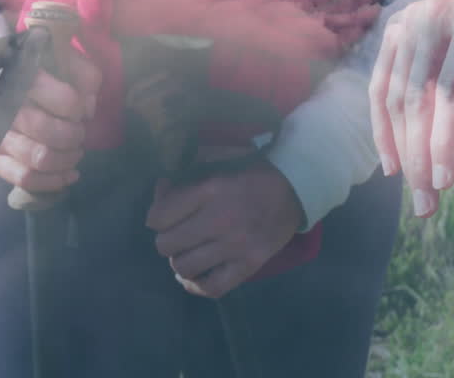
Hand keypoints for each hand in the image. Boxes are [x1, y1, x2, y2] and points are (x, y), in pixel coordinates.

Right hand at [0, 51, 100, 192]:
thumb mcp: (60, 56)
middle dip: (74, 136)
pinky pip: (22, 178)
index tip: (79, 108)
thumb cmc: (30, 65)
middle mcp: (1, 106)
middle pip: (50, 133)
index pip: (65, 101)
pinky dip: (51, 182)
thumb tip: (88, 110)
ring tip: (76, 151)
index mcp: (19, 75)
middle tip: (79, 132)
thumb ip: (83, 75)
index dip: (79, 109)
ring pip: (38, 159)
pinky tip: (69, 176)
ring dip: (66, 160)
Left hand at [146, 150, 303, 299]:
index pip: (158, 217)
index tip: (166, 212)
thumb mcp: (219, 165)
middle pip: (166, 245)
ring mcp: (236, 246)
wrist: (297, 188)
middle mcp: (220, 219)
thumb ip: (187, 179)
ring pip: (183, 268)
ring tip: (190, 252)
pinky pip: (211, 288)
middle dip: (168, 239)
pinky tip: (194, 276)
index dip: (156, 216)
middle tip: (180, 234)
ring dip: (181, 261)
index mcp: (211, 189)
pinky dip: (196, 285)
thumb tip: (160, 191)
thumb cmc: (254, 174)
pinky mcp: (250, 265)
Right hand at [369, 0, 453, 217]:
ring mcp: (409, 18)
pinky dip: (382, 125)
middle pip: (418, 97)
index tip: (445, 183)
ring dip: (399, 148)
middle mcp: (434, 15)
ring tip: (413, 191)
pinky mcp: (395, 27)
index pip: (453, 88)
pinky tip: (391, 161)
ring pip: (395, 95)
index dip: (445, 138)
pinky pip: (380, 83)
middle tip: (427, 205)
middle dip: (419, 156)